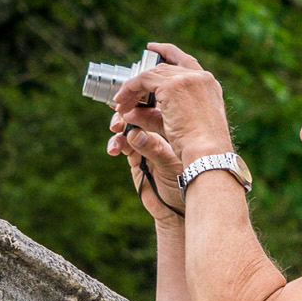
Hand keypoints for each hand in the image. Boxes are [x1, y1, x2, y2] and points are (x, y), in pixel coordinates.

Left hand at [109, 40, 232, 183]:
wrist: (207, 153)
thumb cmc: (198, 147)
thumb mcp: (176, 126)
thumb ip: (154, 116)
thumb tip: (130, 114)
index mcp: (209, 85)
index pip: (185, 61)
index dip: (167, 52)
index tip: (152, 49)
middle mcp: (200, 77)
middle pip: (163, 68)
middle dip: (142, 80)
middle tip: (126, 94)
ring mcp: (187, 79)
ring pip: (151, 74)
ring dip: (133, 88)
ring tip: (120, 103)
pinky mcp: (173, 86)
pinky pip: (143, 80)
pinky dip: (129, 90)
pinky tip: (121, 103)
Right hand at [109, 101, 186, 222]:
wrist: (181, 209)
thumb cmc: (186, 182)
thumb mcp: (173, 161)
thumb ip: (154, 147)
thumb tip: (133, 133)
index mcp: (178, 120)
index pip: (160, 98)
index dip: (144, 92)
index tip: (132, 91)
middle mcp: (163, 128)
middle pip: (141, 107)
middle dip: (128, 106)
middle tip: (119, 106)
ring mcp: (149, 141)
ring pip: (129, 124)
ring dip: (120, 123)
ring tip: (116, 128)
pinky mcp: (136, 156)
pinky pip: (123, 143)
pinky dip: (117, 143)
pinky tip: (115, 148)